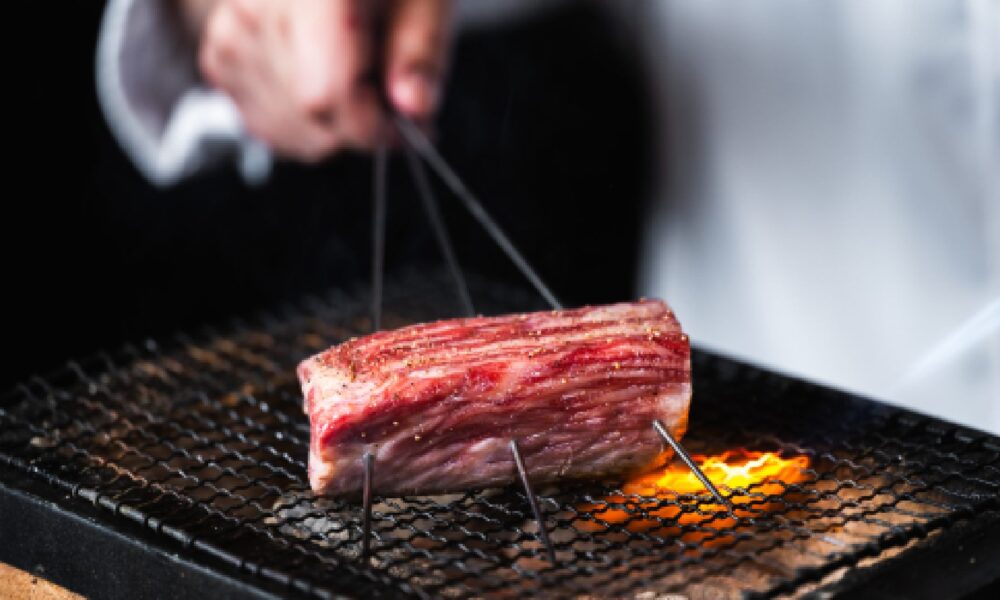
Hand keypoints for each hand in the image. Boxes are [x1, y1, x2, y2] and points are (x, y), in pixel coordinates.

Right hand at [188, 0, 451, 160]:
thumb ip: (421, 51)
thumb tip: (414, 106)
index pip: (326, 90)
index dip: (373, 125)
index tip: (408, 129)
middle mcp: (259, 5)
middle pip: (305, 111)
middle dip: (358, 127)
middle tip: (390, 103)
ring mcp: (232, 31)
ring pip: (281, 126)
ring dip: (330, 131)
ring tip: (359, 90)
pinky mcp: (222, 53)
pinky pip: (260, 120)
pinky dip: (300, 125)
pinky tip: (325, 92)